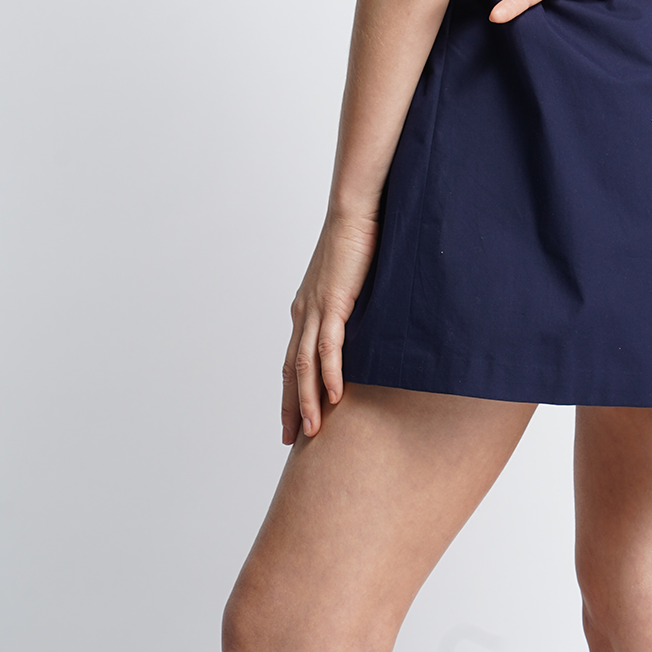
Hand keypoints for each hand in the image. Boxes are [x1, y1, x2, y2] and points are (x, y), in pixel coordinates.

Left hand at [281, 209, 379, 442]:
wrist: (355, 212)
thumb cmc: (356, 240)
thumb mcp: (350, 282)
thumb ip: (349, 307)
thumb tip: (361, 327)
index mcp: (305, 308)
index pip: (292, 359)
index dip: (291, 391)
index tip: (293, 417)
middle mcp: (303, 312)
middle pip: (290, 370)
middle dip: (290, 406)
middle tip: (290, 439)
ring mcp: (315, 309)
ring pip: (304, 366)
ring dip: (308, 401)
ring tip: (311, 432)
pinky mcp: (333, 303)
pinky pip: (328, 347)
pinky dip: (330, 374)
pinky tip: (335, 397)